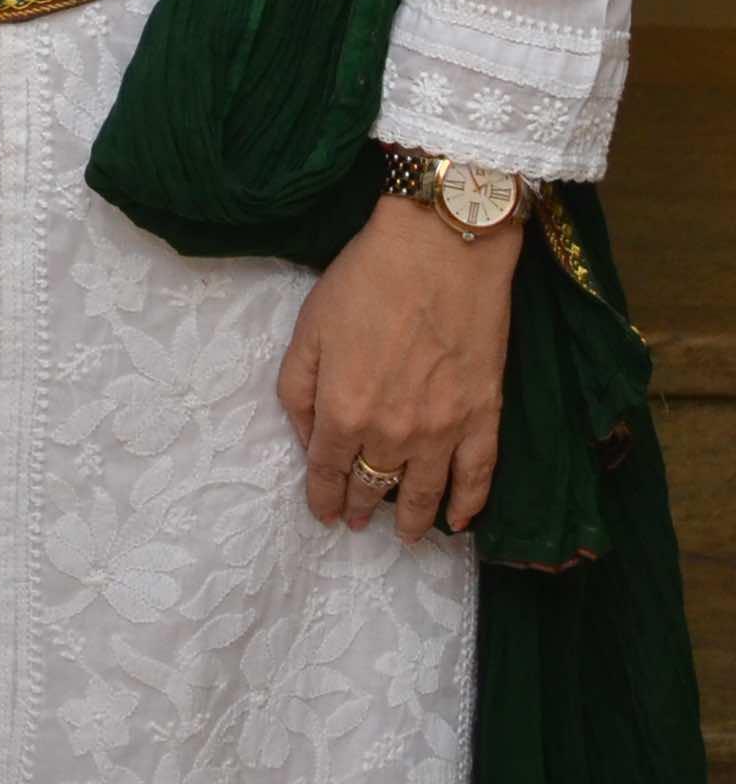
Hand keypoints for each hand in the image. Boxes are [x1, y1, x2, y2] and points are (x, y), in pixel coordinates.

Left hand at [276, 194, 520, 543]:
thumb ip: (298, 389)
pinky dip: (469, 505)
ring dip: (411, 519)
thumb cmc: (366, 279)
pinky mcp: (484, 416)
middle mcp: (393, 435)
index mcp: (344, 412)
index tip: (323, 513)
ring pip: (425, 493)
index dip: (323, 496)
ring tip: (403, 534)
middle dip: (361, 506)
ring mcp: (443, 431)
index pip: (328, 470)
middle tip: (357, 520)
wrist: (441, 249)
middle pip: (374, 485)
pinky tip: (460, 522)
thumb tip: (307, 437)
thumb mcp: (309, 327)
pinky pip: (478, 477)